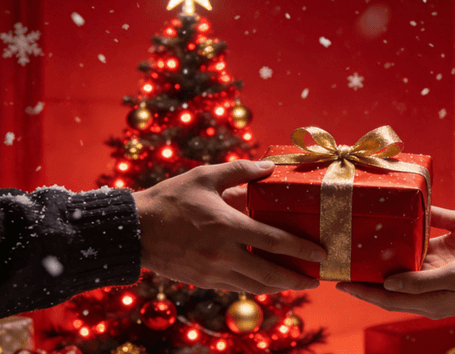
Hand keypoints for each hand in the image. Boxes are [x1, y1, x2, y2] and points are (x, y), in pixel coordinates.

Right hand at [134, 160, 325, 293]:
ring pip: (254, 286)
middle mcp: (222, 254)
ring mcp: (212, 271)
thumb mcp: (204, 177)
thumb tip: (268, 166)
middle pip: (269, 274)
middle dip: (297, 279)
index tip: (321, 253)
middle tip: (316, 279)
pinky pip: (236, 287)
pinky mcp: (203, 281)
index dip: (301, 249)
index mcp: (226, 226)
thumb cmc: (170, 199)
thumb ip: (239, 171)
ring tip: (295, 282)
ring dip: (278, 287)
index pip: (273, 241)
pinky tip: (264, 281)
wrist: (134, 230)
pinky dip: (254, 286)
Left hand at [335, 207, 454, 317]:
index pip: (387, 296)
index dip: (363, 291)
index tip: (339, 283)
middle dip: (365, 269)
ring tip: (356, 235)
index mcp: (428, 297)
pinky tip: (388, 213)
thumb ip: (420, 282)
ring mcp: (437, 258)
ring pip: (401, 252)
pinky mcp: (448, 237)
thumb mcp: (453, 281)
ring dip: (381, 246)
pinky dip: (405, 222)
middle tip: (339, 257)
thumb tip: (387, 284)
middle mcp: (427, 279)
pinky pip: (422, 228)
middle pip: (388, 276)